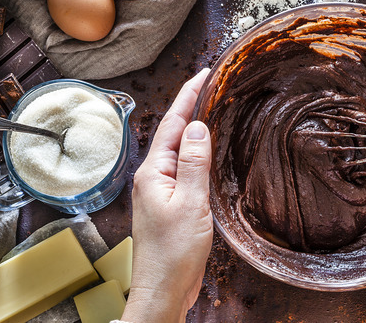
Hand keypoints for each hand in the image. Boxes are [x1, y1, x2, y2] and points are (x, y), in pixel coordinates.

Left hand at [122, 68, 212, 322]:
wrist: (163, 291)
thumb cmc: (174, 254)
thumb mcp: (190, 203)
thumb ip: (194, 163)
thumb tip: (197, 126)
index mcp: (153, 172)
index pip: (173, 123)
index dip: (189, 95)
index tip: (204, 73)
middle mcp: (152, 177)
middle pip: (173, 132)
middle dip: (190, 105)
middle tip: (212, 84)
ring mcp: (159, 191)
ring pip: (178, 149)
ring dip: (193, 128)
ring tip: (211, 107)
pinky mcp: (170, 204)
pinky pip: (183, 168)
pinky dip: (196, 152)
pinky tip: (208, 151)